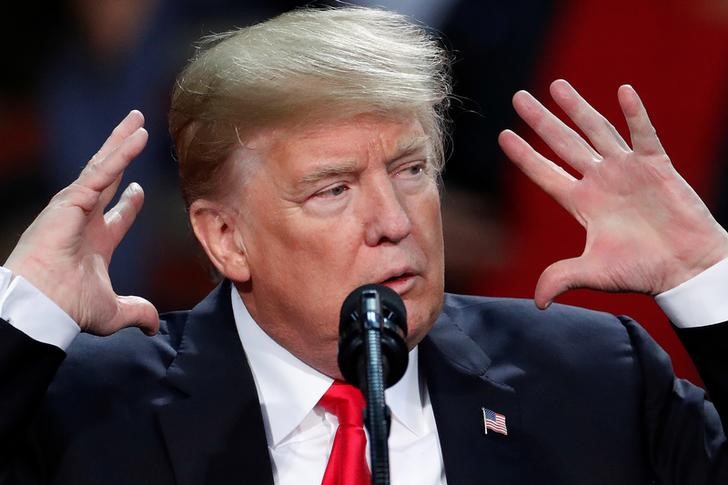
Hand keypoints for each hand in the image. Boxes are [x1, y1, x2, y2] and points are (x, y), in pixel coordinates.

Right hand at [4, 110, 158, 334]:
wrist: (44, 306)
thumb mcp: (113, 311)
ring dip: (122, 142)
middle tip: (137, 133)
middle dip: (123, 155)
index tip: (139, 189)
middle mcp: (85, 219)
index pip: (117, 215)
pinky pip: (101, 171)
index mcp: (95, 242)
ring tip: (138, 120)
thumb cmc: (68, 309)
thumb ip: (136, 312)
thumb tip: (153, 326)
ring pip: (104, 166)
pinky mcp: (72, 199)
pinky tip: (137, 135)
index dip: (130, 202)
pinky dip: (120, 153)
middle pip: (110, 178)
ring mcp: (77, 206)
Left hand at [499, 79, 727, 308]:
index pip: (545, 173)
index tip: (503, 135)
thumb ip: (562, 278)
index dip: (524, 155)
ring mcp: (627, 171)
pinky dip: (635, 114)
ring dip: (577, 108)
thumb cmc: (641, 270)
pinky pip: (644, 134)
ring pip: (596, 131)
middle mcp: (599, 181)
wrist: (684, 269)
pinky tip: (623, 91)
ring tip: (556, 85)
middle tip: (519, 96)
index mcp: (581, 203)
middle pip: (563, 144)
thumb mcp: (593, 273)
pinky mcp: (657, 166)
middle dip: (541, 120)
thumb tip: (539, 302)